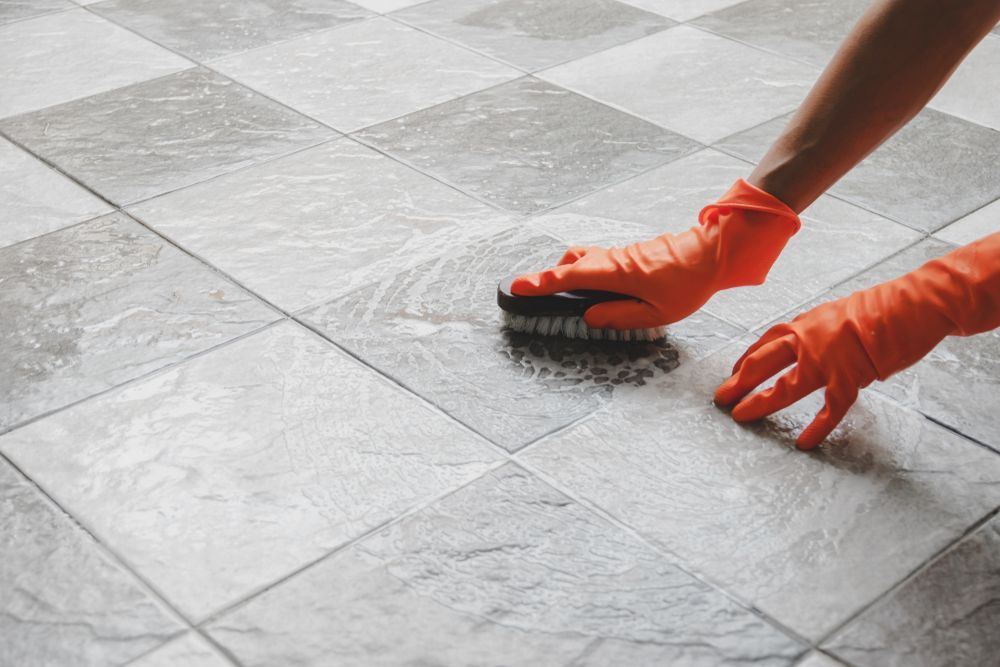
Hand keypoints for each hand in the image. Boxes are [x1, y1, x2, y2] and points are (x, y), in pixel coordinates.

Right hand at [511, 180, 799, 328]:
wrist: (713, 252)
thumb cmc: (689, 284)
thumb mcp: (657, 313)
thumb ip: (620, 316)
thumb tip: (589, 316)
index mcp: (616, 274)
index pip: (570, 278)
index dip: (541, 283)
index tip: (517, 287)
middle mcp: (613, 259)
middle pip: (570, 264)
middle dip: (547, 278)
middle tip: (528, 292)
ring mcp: (620, 254)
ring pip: (583, 259)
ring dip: (566, 273)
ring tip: (558, 294)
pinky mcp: (628, 254)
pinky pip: (597, 260)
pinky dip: (584, 271)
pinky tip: (590, 289)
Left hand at [713, 297, 880, 448]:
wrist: (913, 305)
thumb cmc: (884, 307)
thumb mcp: (840, 313)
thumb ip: (822, 332)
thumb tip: (815, 348)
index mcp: (807, 324)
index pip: (766, 343)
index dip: (746, 359)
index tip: (734, 373)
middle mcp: (809, 340)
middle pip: (763, 363)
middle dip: (739, 382)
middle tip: (721, 398)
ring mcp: (828, 360)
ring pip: (786, 387)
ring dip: (761, 403)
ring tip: (742, 416)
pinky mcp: (851, 377)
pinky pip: (829, 409)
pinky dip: (817, 428)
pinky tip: (804, 442)